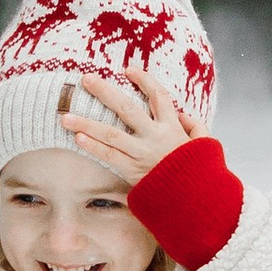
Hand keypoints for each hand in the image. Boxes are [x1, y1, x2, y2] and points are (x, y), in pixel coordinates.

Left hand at [60, 66, 197, 180]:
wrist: (197, 200)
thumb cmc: (201, 173)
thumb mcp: (206, 144)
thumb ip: (196, 126)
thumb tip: (182, 115)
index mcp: (173, 126)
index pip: (158, 96)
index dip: (144, 80)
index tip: (128, 69)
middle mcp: (155, 136)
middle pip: (126, 108)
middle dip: (105, 91)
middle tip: (86, 79)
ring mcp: (142, 153)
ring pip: (111, 133)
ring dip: (86, 123)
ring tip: (66, 116)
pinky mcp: (133, 170)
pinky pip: (109, 156)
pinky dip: (93, 146)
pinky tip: (77, 138)